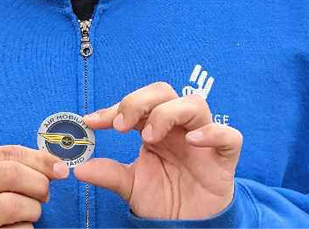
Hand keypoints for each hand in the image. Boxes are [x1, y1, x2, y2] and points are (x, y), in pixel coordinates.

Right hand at [0, 145, 68, 227]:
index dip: (40, 160)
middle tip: (44, 196)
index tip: (61, 170)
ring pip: (14, 204)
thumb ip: (23, 166)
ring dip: (33, 210)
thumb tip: (58, 167)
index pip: (10, 153)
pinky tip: (17, 227)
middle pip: (11, 173)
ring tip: (28, 214)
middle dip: (38, 184)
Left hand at [74, 82, 242, 219]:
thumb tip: (79, 169)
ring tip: (149, 137)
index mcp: (154, 129)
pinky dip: (213, 132)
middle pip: (163, 92)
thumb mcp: (130, 185)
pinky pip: (229, 136)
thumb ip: (107, 174)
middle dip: (138, 101)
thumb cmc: (163, 198)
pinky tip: (192, 141)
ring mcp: (202, 140)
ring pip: (194, 104)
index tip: (91, 121)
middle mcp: (177, 128)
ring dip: (167, 113)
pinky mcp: (224, 159)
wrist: (187, 226)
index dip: (113, 109)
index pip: (135, 105)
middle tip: (120, 125)